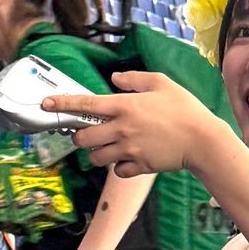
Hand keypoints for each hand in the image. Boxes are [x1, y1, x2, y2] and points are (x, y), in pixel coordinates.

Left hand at [39, 70, 217, 177]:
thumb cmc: (185, 108)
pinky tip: (129, 159)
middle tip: (89, 133)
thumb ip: (134, 79)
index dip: (62, 103)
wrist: (202, 140)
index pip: (86, 104)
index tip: (46, 104)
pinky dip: (119, 167)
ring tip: (110, 147)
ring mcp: (129, 150)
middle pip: (83, 137)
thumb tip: (115, 79)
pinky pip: (117, 171)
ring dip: (97, 153)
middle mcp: (122, 129)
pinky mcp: (138, 167)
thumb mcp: (161, 83)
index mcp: (125, 105)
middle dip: (81, 136)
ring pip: (96, 158)